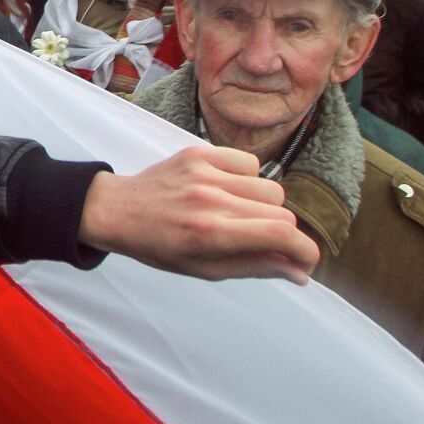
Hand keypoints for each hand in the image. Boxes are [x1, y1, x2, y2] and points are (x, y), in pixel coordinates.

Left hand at [77, 145, 318, 283]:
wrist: (117, 211)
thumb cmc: (161, 247)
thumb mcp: (206, 269)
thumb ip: (256, 267)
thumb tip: (301, 271)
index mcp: (211, 234)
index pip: (281, 234)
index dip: (306, 251)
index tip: (305, 261)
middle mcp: (210, 200)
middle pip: (282, 211)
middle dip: (281, 232)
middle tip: (259, 240)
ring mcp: (204, 173)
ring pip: (270, 185)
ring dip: (265, 205)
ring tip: (238, 214)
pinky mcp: (198, 152)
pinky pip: (248, 162)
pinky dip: (247, 178)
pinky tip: (227, 190)